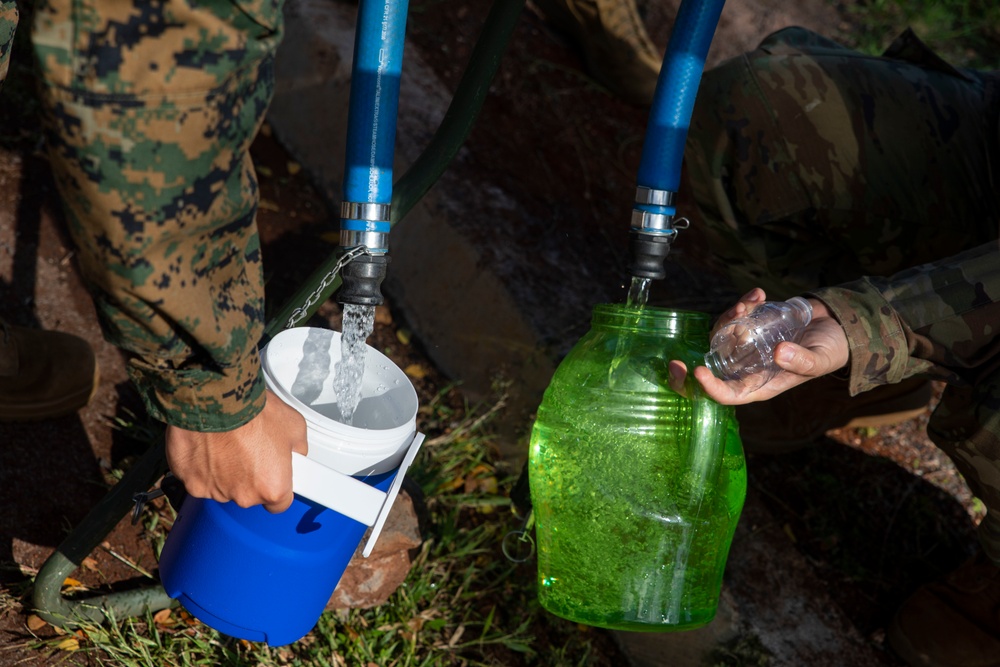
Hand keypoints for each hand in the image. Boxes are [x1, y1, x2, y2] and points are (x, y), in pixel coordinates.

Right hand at [165, 389, 307, 512]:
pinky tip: (207, 445)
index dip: (276, 487)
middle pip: (249, 494)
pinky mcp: (190, 481)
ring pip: (222, 487)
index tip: (273, 476)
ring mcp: (214, 491)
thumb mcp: (294, 426)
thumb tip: (295, 454)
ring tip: (227, 443)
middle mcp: (243, 496)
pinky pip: (198, 478)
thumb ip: (297, 449)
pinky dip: (201, 465)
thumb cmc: (255, 411)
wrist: (217, 399)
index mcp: (273, 488)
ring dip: (224, 471)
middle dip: (249, 476)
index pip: (279, 504)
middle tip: (248, 448)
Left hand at [669, 288, 849, 404]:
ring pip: (721, 335)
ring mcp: (747, 345)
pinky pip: (735, 317)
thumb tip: (778, 354)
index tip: (698, 371)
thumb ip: (802, 361)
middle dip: (700, 357)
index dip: (710, 388)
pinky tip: (758, 295)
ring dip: (729, 318)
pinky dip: (742, 304)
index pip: (728, 394)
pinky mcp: (750, 325)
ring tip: (748, 304)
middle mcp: (748, 367)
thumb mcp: (821, 358)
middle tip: (698, 342)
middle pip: (715, 363)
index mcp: (761, 384)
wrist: (837, 325)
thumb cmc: (830, 350)